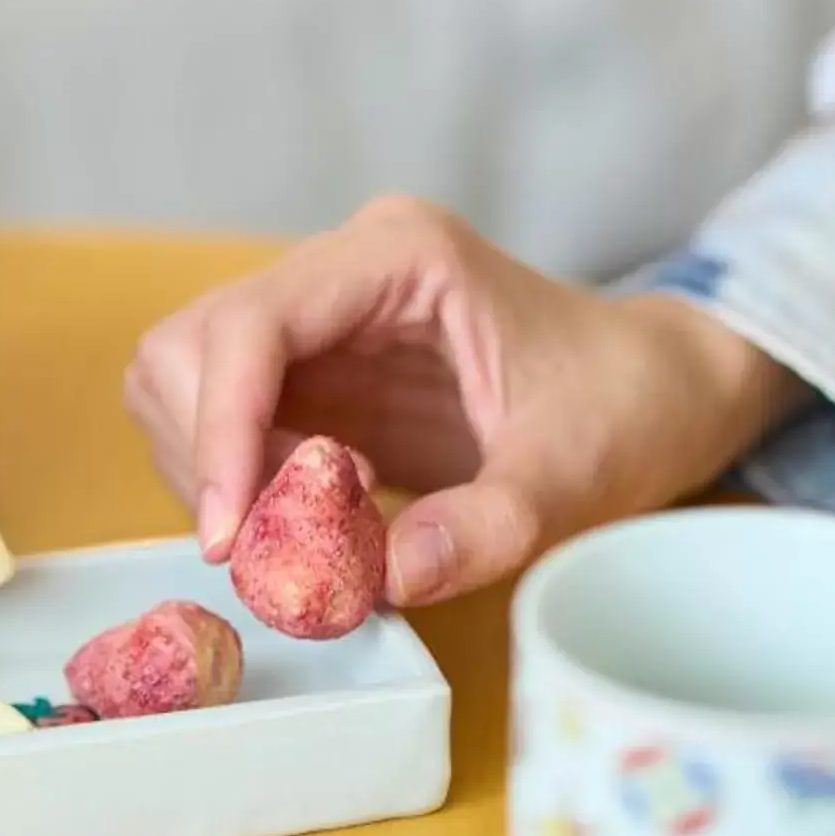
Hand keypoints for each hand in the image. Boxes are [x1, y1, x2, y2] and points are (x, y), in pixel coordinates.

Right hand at [123, 198, 804, 606]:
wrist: (652, 392)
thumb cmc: (623, 408)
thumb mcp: (576, 475)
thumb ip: (489, 524)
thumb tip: (385, 577)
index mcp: (399, 258)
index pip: (254, 323)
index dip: (220, 426)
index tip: (228, 534)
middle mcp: (339, 272)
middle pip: (191, 345)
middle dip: (207, 453)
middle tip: (272, 541)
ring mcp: (316, 321)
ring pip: (183, 380)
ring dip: (210, 471)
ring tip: (303, 530)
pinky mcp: (307, 373)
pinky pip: (217, 422)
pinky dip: (232, 483)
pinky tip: (309, 519)